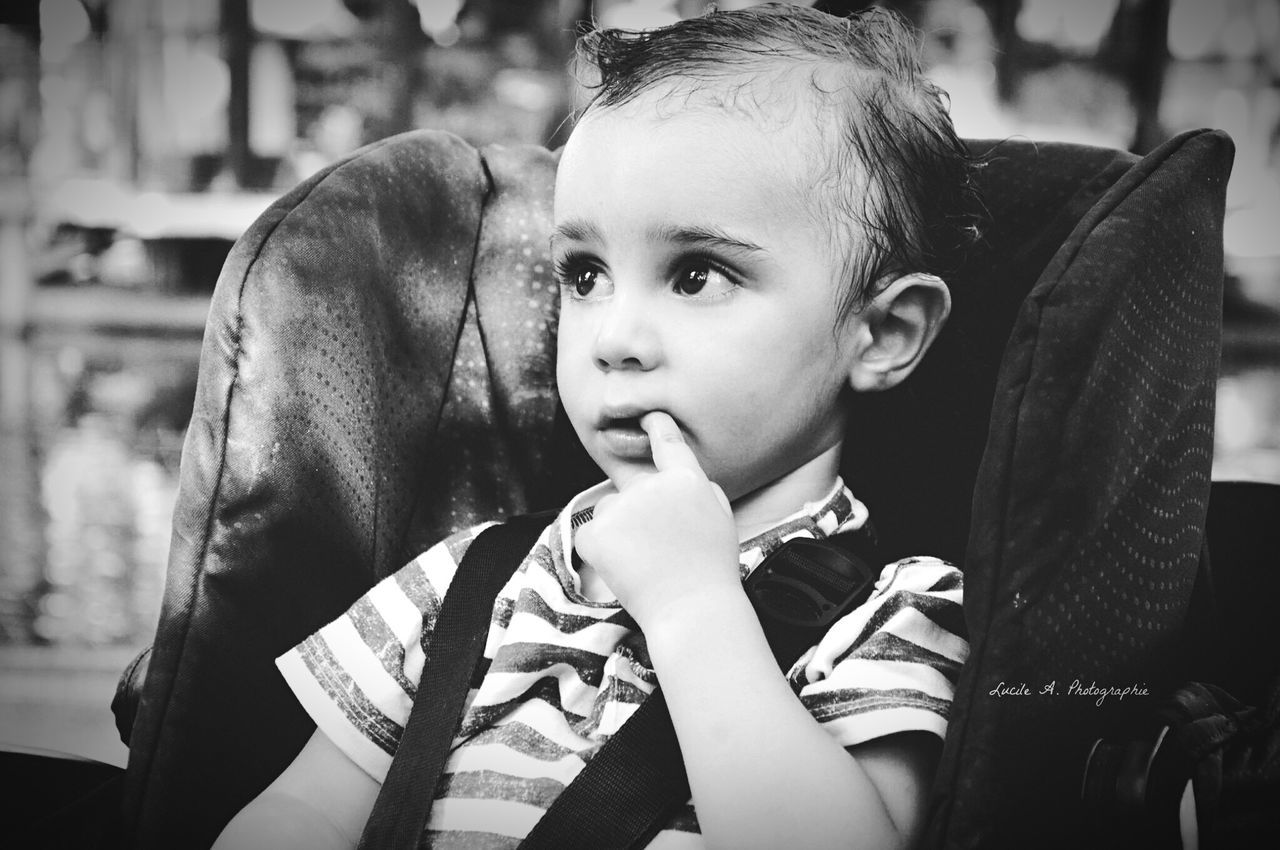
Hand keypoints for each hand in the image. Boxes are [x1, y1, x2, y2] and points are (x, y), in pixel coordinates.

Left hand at [575, 411, 740, 632]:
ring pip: (609, 510)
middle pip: (632, 487)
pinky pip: (591, 535)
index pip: (668, 443)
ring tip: (644, 562)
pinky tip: (625, 569)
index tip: (649, 417)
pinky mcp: (596, 532)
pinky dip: (600, 552)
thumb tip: (681, 477)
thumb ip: (701, 490)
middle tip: (658, 548)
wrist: (692, 610)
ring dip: (618, 530)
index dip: (657, 427)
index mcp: (687, 480)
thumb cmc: (711, 571)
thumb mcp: (722, 519)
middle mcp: (653, 486)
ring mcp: (622, 508)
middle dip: (638, 511)